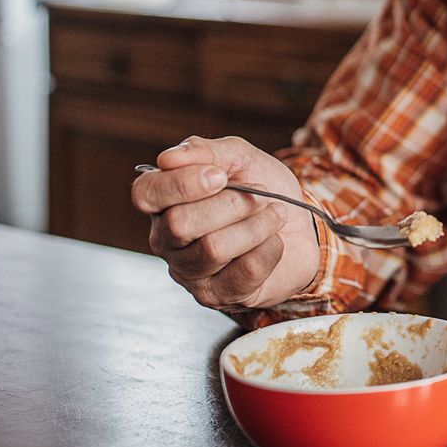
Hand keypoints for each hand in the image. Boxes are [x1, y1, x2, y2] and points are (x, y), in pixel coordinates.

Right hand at [130, 136, 319, 309]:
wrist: (300, 227)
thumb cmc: (263, 191)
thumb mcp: (241, 158)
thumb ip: (208, 151)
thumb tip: (169, 158)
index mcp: (164, 201)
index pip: (146, 194)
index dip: (181, 184)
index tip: (221, 176)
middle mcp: (167, 238)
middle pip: (180, 224)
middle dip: (232, 204)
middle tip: (262, 194)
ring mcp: (188, 271)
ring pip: (213, 249)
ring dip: (257, 225)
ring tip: (275, 215)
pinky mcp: (216, 295)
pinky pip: (244, 272)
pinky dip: (269, 250)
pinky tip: (273, 242)